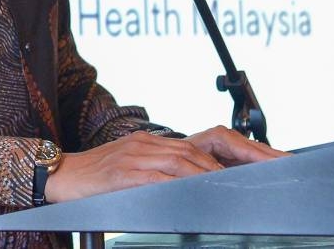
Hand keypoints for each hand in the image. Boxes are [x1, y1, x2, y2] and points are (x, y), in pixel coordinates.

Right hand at [44, 127, 287, 203]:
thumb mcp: (136, 167)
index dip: (246, 149)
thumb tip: (204, 184)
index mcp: (158, 141)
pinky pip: (160, 178)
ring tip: (241, 187)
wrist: (58, 175)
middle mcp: (152, 143)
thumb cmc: (97, 177)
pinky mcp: (125, 173)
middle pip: (207, 148)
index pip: (211, 139)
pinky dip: (183, 185)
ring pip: (187, 162)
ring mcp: (138, 156)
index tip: (275, 161)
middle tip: (273, 171)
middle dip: (244, 159)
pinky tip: (199, 194)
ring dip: (217, 175)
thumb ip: (168, 171)